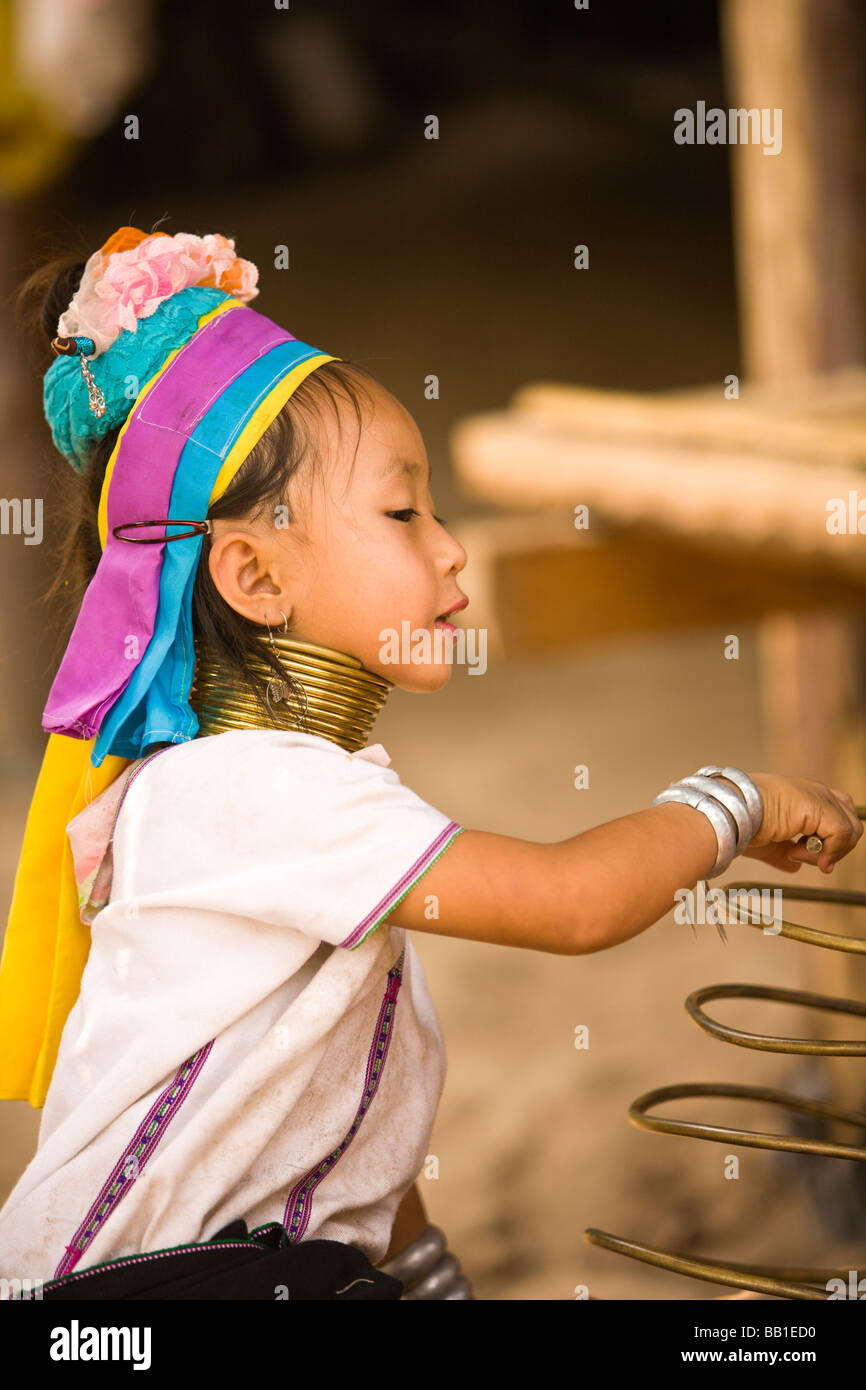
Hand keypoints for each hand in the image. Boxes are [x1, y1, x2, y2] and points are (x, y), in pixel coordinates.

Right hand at [737, 772, 862, 874]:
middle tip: (807, 860)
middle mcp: (814, 792)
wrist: (726, 813)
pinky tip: (797, 853)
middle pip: (851, 822)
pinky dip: (827, 851)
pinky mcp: (817, 806)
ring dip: (829, 851)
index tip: (802, 857)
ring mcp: (818, 796)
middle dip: (835, 848)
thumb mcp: (768, 844)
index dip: (830, 842)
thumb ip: (786, 854)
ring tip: (796, 854)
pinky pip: (841, 834)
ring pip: (851, 829)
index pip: (837, 817)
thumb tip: (795, 866)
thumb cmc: (738, 824)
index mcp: (803, 796)